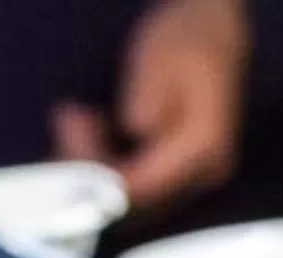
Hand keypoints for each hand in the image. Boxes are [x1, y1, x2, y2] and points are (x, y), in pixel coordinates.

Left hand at [53, 0, 249, 210]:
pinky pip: (137, 180)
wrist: (216, 32)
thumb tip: (133, 130)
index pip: (145, 185)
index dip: (99, 176)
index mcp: (204, 148)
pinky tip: (91, 126)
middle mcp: (203, 173)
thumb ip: (148, 99)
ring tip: (73, 117)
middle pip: (138, 198)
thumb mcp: (161, 60)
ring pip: (133, 193)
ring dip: (94, 163)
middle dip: (91, 169)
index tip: (69, 137)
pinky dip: (106, 160)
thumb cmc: (189, 41)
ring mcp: (192, 175)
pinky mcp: (177, 169)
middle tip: (66, 119)